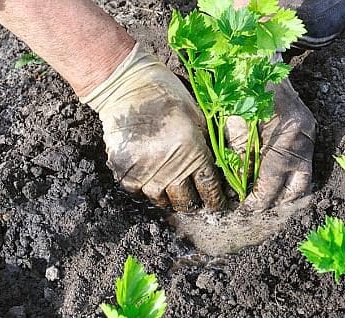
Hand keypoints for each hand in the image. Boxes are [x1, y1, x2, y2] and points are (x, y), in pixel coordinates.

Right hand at [82, 44, 224, 211]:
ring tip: (170, 192)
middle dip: (191, 203)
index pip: (209, 186)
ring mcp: (145, 170)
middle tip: (193, 202)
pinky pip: (136, 190)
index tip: (217, 205)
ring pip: (159, 198)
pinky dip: (142, 188)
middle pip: (184, 200)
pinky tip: (148, 179)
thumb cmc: (166, 94)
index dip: (215, 199)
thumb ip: (207, 143)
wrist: (127, 84)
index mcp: (193, 150)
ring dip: (166, 198)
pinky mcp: (124, 169)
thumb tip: (220, 168)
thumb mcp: (197, 115)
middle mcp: (170, 165)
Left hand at [226, 78, 315, 211]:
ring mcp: (309, 133)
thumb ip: (239, 158)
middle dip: (277, 202)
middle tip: (256, 207)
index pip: (272, 181)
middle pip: (298, 187)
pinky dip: (288, 175)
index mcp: (284, 135)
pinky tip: (272, 179)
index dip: (258, 199)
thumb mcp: (233, 124)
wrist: (258, 57)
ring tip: (264, 198)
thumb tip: (238, 189)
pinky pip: (302, 162)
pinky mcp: (308, 129)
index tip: (244, 208)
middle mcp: (303, 137)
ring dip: (285, 192)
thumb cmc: (241, 88)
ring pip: (304, 177)